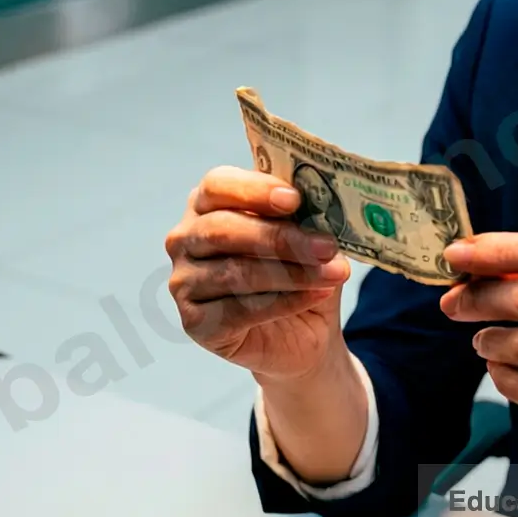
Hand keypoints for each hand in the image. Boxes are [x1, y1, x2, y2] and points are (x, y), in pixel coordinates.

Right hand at [165, 166, 352, 382]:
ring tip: (334, 273)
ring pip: (236, 272)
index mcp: (206, 203)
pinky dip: (286, 302)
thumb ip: (303, 215)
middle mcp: (185, 239)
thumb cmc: (296, 271)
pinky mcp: (195, 322)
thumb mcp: (305, 236)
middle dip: (281, 238)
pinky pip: (241, 310)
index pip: (217, 184)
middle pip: (224, 229)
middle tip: (327, 246)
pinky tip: (317, 295)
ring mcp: (183, 281)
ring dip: (293, 273)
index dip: (255, 190)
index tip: (294, 199)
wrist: (301, 332)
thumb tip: (321, 203)